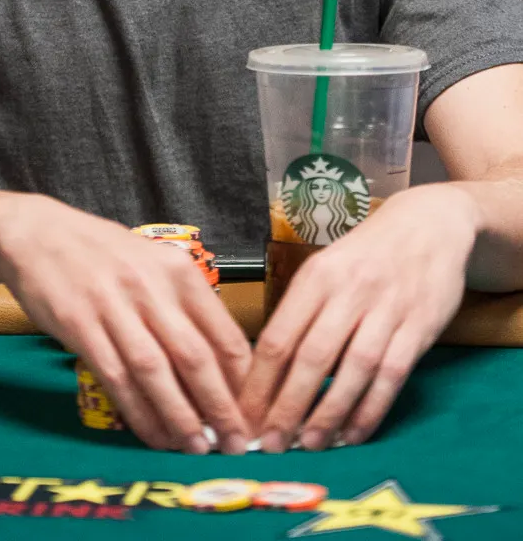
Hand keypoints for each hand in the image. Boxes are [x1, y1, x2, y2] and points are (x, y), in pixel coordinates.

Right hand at [0, 194, 252, 453]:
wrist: (37, 233)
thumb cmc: (102, 253)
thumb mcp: (153, 265)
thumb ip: (184, 308)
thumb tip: (221, 368)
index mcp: (178, 271)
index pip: (224, 333)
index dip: (243, 382)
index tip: (253, 414)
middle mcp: (150, 287)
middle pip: (195, 357)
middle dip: (220, 408)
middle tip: (235, 445)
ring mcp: (113, 306)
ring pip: (156, 373)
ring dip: (180, 417)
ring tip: (196, 449)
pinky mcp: (80, 325)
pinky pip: (116, 378)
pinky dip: (138, 413)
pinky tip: (153, 435)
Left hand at [240, 183, 477, 451]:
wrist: (427, 225)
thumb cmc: (366, 253)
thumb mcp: (325, 267)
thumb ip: (301, 312)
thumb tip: (266, 370)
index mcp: (316, 277)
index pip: (278, 337)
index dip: (258, 383)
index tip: (243, 417)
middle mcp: (348, 292)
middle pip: (310, 357)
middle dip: (287, 407)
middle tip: (271, 444)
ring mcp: (386, 310)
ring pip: (352, 371)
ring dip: (328, 414)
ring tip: (310, 445)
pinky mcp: (419, 327)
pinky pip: (391, 376)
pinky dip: (371, 409)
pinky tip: (354, 433)